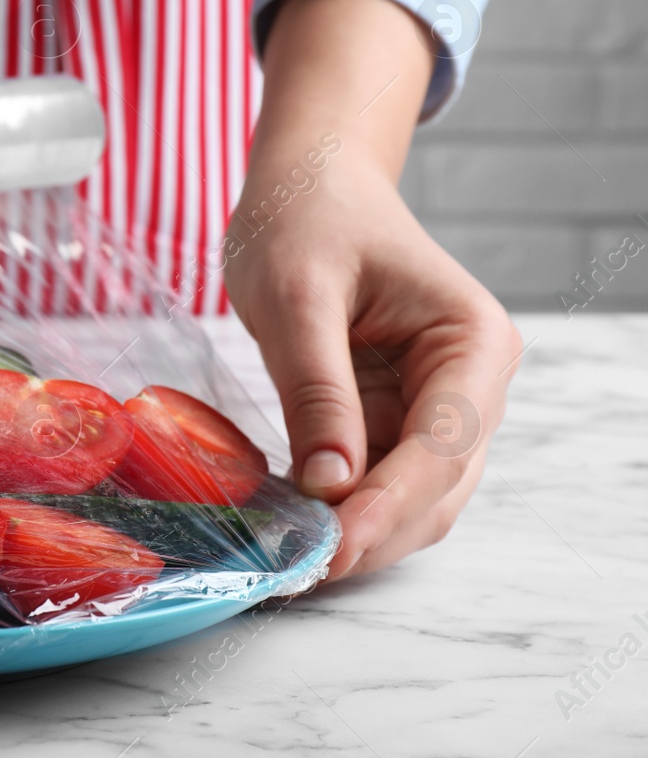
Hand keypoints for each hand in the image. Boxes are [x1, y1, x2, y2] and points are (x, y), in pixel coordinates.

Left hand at [223, 0, 522, 581]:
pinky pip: (374, 481)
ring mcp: (436, 406)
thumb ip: (317, 387)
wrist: (305, 185)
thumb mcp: (297, 295)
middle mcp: (471, 383)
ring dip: (356, 533)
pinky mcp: (393, 418)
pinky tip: (286, 526)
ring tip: (287, 563)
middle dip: (372, 533)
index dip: (386, 506)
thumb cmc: (304, 218)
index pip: (441, 446)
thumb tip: (329, 485)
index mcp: (470, 342)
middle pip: (435, 488)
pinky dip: (337, 510)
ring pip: (410, 499)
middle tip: (297, 572)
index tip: (330, 549)